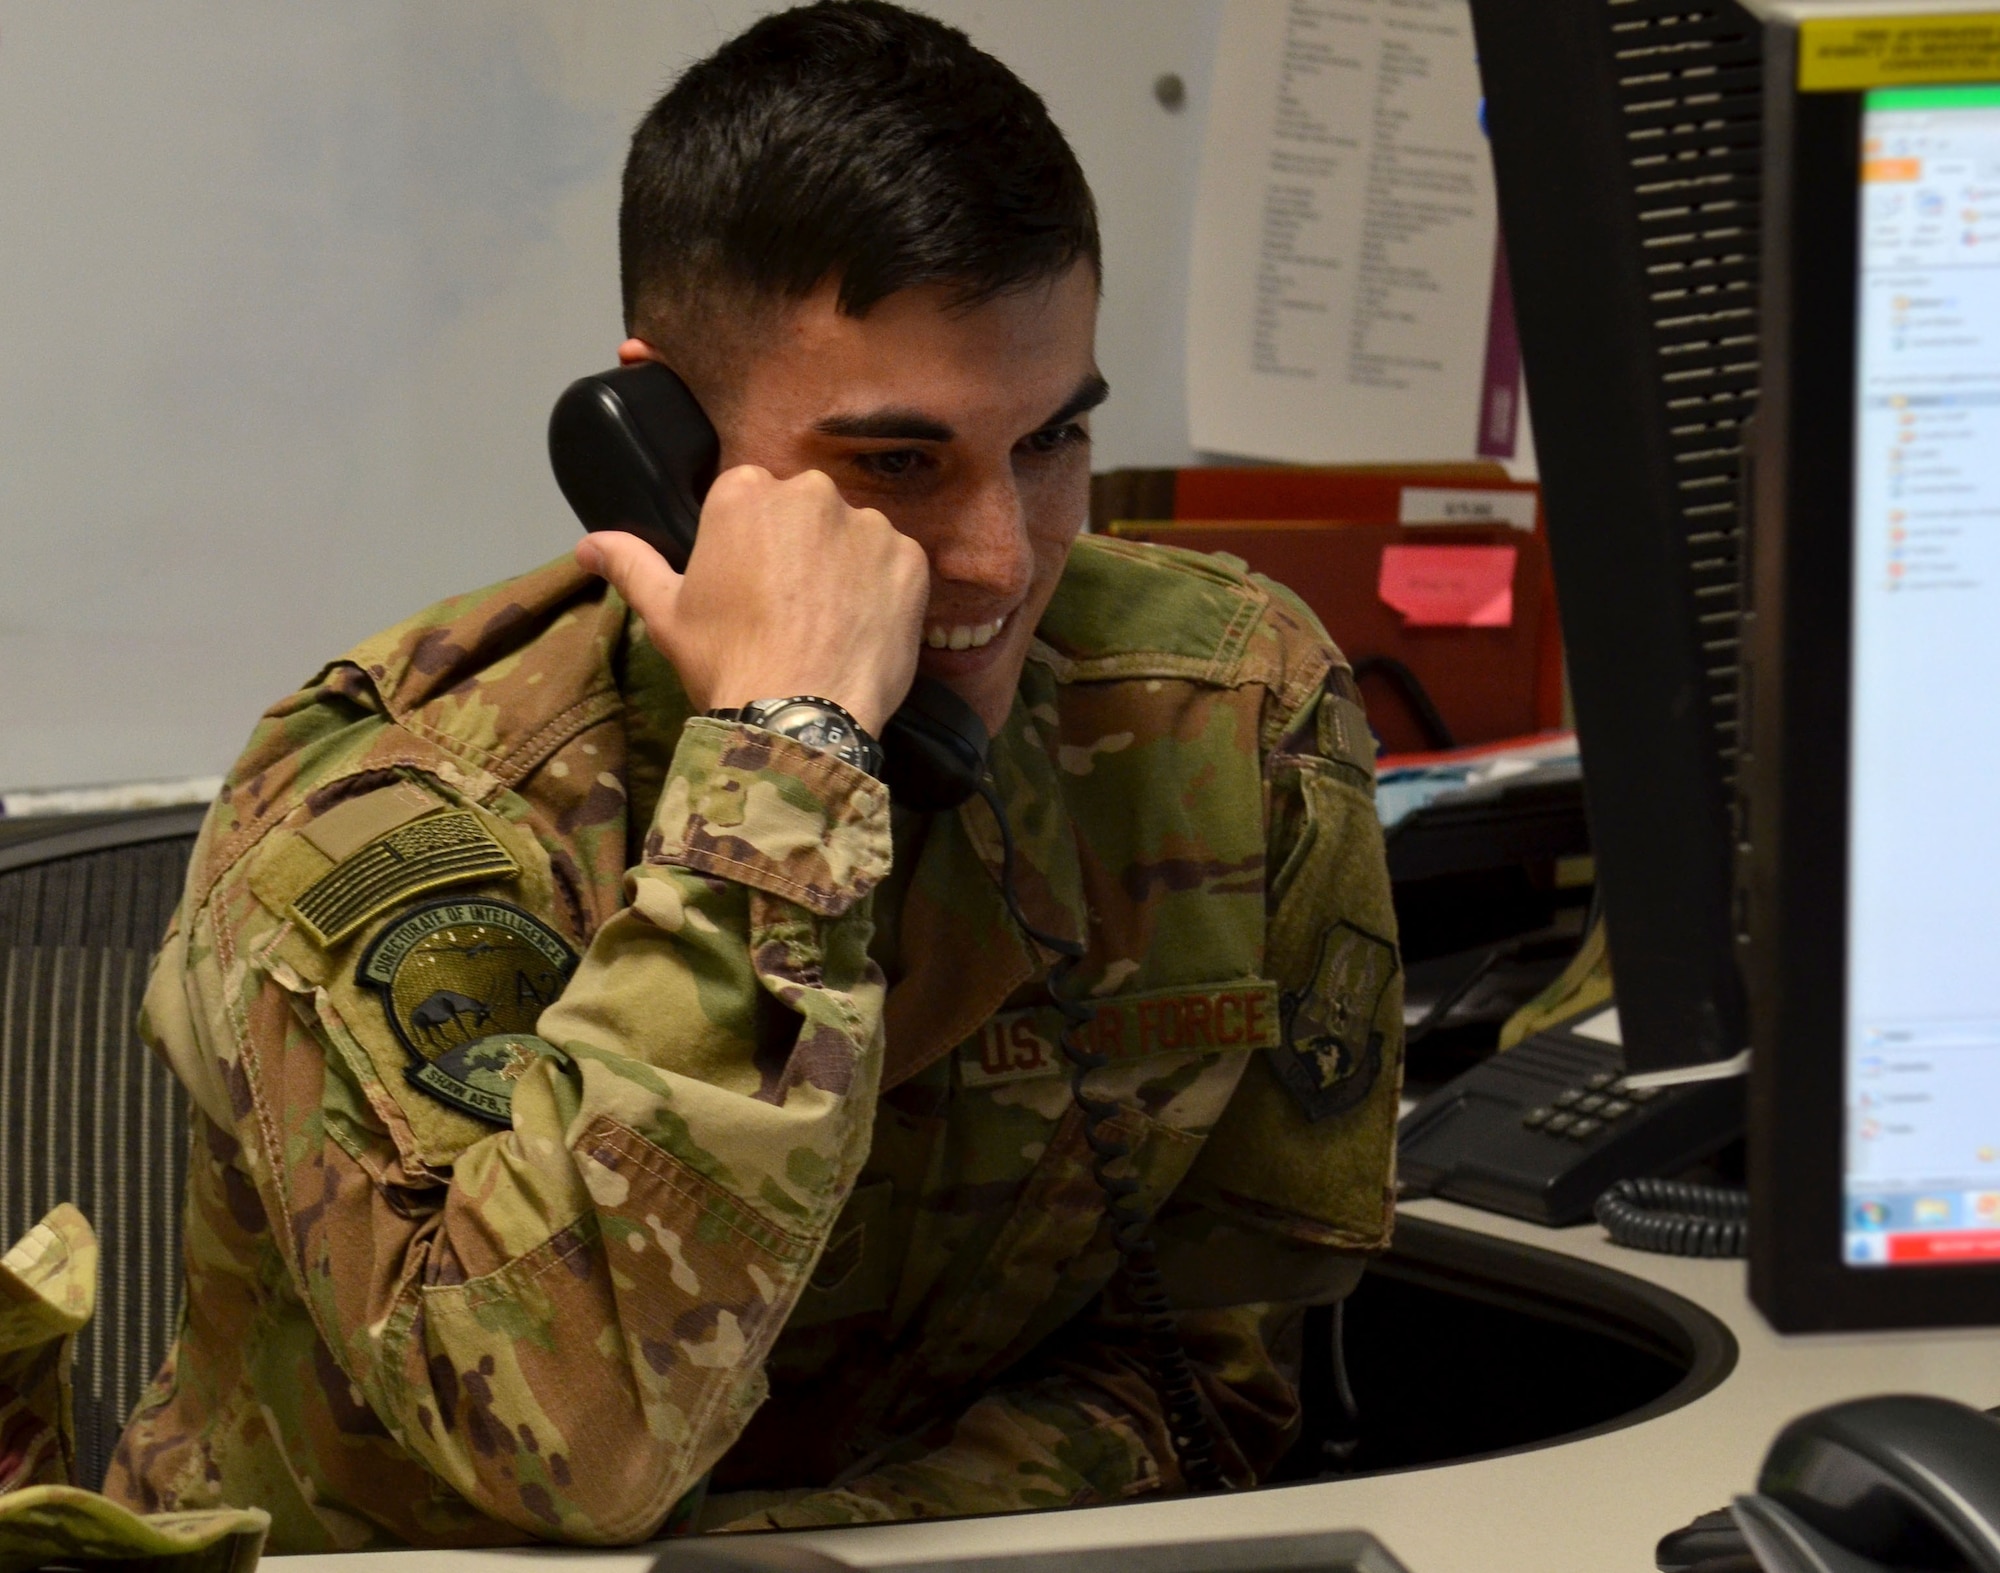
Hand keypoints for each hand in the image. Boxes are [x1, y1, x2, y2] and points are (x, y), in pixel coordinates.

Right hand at [575, 466, 927, 736]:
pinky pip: (896, 564)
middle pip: (803, 511)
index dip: (748, 545)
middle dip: (798, 550)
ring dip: (843, 568)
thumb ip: (630, 565)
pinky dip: (883, 591)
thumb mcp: (666, 615)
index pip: (748, 498)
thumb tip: (587, 544)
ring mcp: (867, 524)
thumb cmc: (727, 662)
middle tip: (787, 610)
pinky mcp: (911, 559)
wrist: (801, 717)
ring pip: (852, 536)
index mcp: (744, 492)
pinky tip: (861, 628)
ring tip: (826, 624)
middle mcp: (810, 492)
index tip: (748, 587)